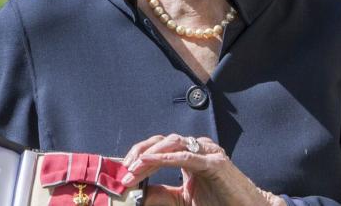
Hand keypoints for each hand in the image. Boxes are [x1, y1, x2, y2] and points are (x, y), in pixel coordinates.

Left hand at [120, 134, 286, 205]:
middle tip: (124, 171)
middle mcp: (197, 148)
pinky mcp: (215, 162)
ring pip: (172, 144)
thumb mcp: (183, 200)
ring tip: (134, 169)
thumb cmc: (218, 203)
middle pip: (161, 141)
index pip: (158, 148)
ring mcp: (207, 152)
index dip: (138, 157)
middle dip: (139, 154)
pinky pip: (187, 156)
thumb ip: (162, 195)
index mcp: (189, 153)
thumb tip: (138, 194)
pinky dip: (167, 157)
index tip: (122, 172)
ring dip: (149, 156)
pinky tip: (152, 161)